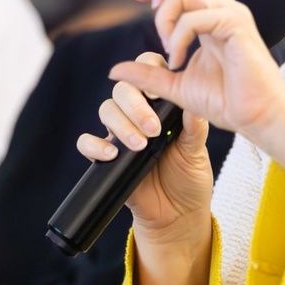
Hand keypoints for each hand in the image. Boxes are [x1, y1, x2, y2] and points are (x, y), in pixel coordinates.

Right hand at [77, 51, 216, 241]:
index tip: (157, 91)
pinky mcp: (106, 157)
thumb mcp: (197, 150)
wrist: (177, 214)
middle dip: (136, 106)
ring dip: (121, 125)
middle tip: (154, 129)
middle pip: (123, 89)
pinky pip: (87, 142)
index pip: (148, 71)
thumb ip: (194, 126)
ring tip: (140, 145)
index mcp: (162, 103)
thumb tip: (192, 103)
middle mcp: (138, 113)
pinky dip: (96, 145)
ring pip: (106, 110)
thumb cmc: (189, 176)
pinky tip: (113, 154)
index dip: (147, 70)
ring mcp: (120, 133)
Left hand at [109, 0, 284, 172]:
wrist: (257, 118)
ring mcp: (232, 14)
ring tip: (169, 50)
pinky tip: (178, 61)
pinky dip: (178, 37)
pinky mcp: (236, 26)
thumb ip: (148, 74)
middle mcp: (224, 8)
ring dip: (166, 18)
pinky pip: (195, 16)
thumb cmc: (227, 102)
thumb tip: (115, 69)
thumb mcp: (176, 86)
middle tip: (152, 11)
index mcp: (213, 16)